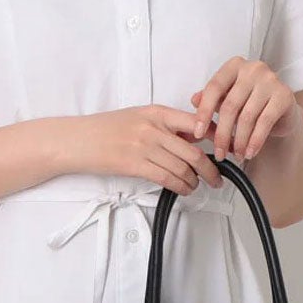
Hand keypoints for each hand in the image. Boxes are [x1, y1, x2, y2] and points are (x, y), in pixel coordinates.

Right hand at [61, 104, 222, 194]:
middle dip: (211, 169)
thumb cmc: (106, 129)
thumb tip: (193, 137)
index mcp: (156, 112)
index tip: (224, 149)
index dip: (215, 138)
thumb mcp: (139, 117)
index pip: (196, 122)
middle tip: (218, 179)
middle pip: (194, 151)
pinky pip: (167, 178)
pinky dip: (181, 187)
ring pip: (182, 168)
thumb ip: (166, 125)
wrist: (77, 140)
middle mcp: (153, 127)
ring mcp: (144, 146)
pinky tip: (184, 190)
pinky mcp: (135, 165)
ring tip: (197, 186)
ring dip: (195, 182)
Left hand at [190, 57, 299, 161]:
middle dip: (222, 134)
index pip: (214, 87)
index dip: (204, 112)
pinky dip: (255, 141)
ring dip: (239, 141)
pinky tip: (250, 153)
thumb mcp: (227, 100)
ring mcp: (271, 80)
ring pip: (247, 117)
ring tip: (236, 156)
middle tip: (219, 153)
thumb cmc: (249, 104)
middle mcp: (253, 68)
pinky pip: (265, 122)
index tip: (197, 134)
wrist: (282, 113)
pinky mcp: (284, 95)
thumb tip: (194, 100)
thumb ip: (210, 99)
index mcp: (234, 66)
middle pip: (230, 106)